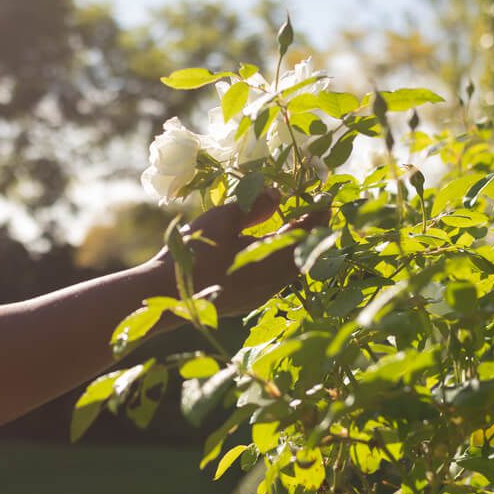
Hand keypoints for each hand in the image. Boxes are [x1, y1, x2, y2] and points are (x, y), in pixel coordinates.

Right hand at [158, 194, 313, 316]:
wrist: (168, 293)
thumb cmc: (194, 252)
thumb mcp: (223, 220)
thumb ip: (253, 206)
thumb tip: (277, 194)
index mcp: (270, 257)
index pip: (304, 232)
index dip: (316, 213)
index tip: (324, 197)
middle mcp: (273, 280)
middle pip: (304, 253)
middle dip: (312, 231)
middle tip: (316, 210)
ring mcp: (263, 293)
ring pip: (292, 269)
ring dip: (298, 247)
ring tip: (297, 227)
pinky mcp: (250, 300)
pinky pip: (278, 279)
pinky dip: (283, 261)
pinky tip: (272, 251)